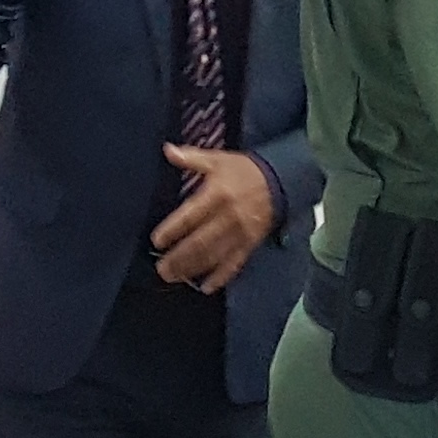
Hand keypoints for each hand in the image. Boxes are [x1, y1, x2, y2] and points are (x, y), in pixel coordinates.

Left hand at [148, 145, 279, 293]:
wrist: (280, 180)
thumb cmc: (243, 170)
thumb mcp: (218, 159)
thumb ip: (191, 158)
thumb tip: (167, 150)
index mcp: (217, 194)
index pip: (190, 216)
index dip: (173, 230)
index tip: (157, 241)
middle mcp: (228, 216)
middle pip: (200, 242)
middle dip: (179, 258)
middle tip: (161, 269)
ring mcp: (240, 233)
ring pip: (214, 256)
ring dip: (193, 269)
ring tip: (175, 277)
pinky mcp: (250, 244)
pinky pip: (234, 264)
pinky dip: (220, 277)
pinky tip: (206, 287)